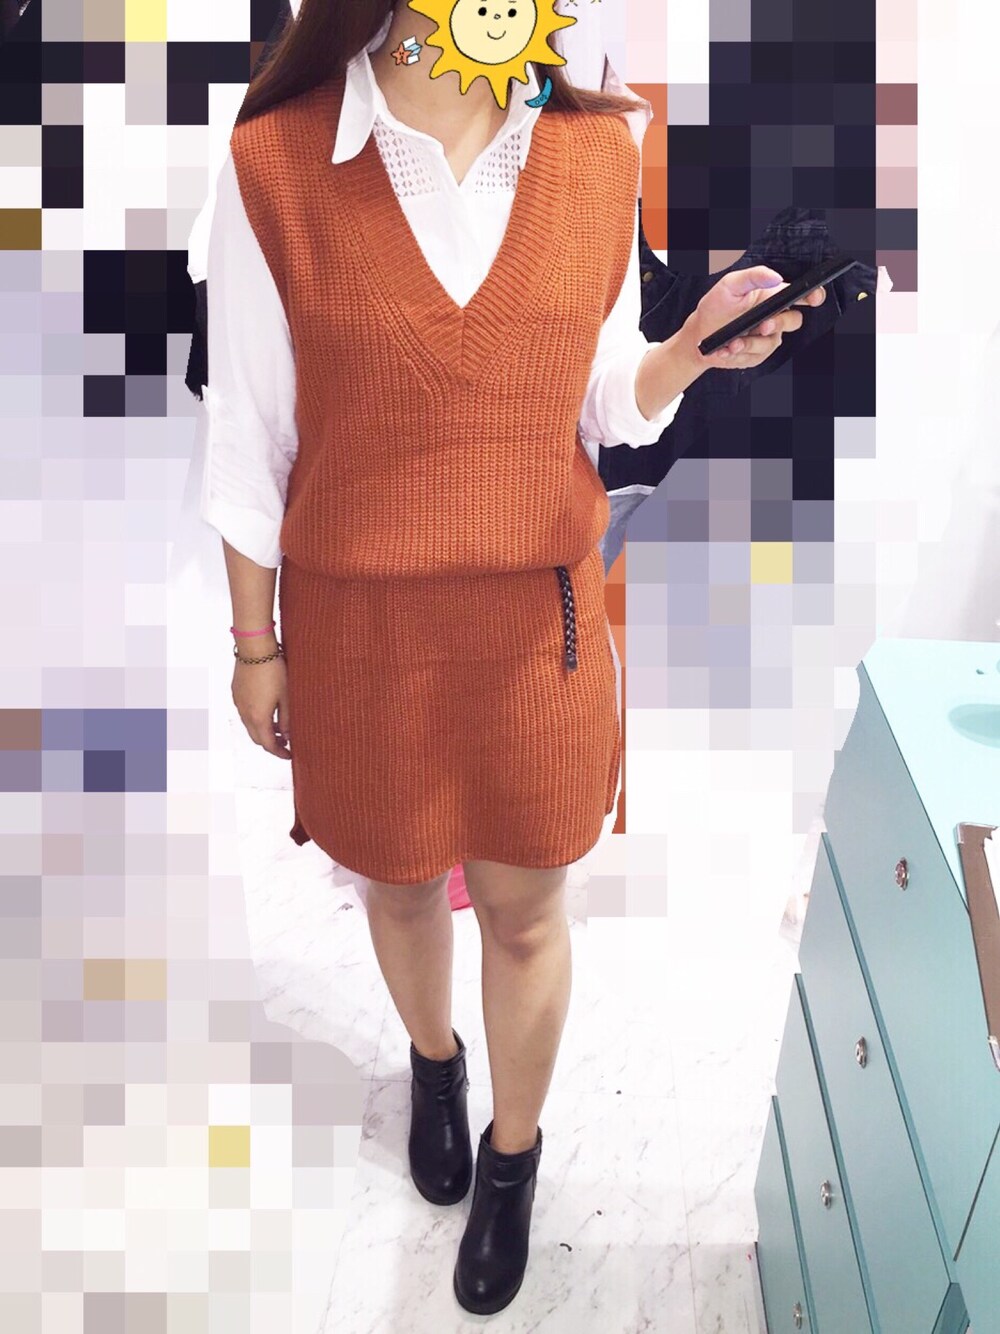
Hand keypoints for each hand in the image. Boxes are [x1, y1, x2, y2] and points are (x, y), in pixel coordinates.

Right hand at [232, 643, 291, 759]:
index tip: (289, 755)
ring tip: (279, 727)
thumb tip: (289, 736)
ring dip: (263, 730)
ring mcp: (238, 703)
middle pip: (257, 738)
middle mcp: (245, 713)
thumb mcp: (287, 696)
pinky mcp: (236, 693)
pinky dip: (256, 718)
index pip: (268, 744)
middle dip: (271, 743)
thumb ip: (288, 719)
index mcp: (258, 717)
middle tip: (286, 743)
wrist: (255, 649)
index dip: (279, 752)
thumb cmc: (274, 670)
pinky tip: (267, 710)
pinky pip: (245, 713)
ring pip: (250, 725)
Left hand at [684, 265, 826, 370]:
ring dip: (750, 344)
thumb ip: (752, 276)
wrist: (699, 336)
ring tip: (731, 343)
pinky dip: (738, 354)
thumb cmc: (716, 306)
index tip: (813, 298)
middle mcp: (774, 318)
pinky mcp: (757, 356)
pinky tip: (725, 350)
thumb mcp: (730, 285)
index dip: (813, 296)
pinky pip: (754, 357)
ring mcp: (767, 338)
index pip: (800, 296)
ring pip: (771, 343)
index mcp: (772, 297)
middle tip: (763, 326)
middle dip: (779, 323)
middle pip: (794, 321)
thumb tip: (774, 276)